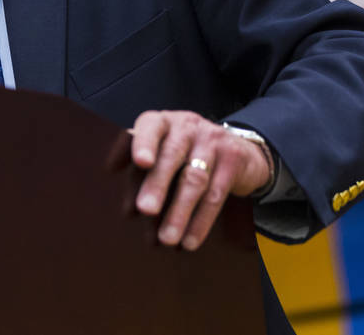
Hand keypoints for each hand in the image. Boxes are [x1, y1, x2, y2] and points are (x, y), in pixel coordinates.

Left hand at [107, 110, 272, 250]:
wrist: (236, 149)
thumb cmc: (185, 153)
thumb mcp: (163, 151)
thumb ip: (143, 172)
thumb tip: (128, 210)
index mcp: (163, 121)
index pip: (151, 127)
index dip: (143, 143)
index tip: (139, 163)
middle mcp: (187, 126)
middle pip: (172, 155)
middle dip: (157, 184)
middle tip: (145, 209)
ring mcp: (212, 141)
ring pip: (194, 179)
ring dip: (179, 212)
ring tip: (166, 238)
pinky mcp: (233, 159)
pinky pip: (216, 195)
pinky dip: (201, 221)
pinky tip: (189, 240)